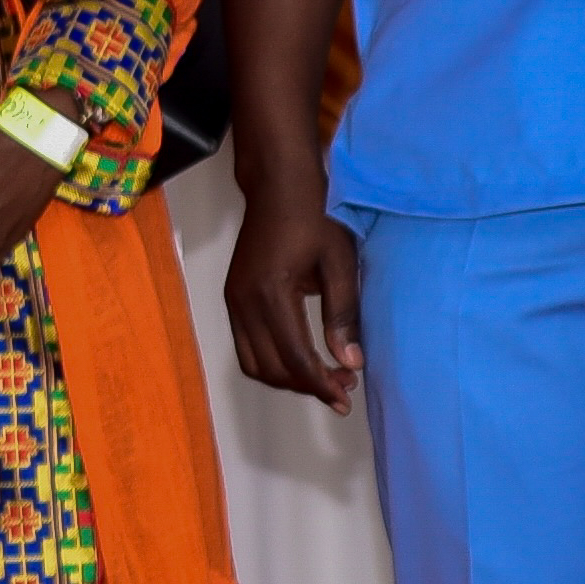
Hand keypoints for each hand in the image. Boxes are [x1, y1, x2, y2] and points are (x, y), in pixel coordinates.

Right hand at [223, 171, 363, 412]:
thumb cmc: (316, 217)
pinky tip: (302, 358)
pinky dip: (273, 362)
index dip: (321, 383)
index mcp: (271, 293)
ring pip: (253, 363)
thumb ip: (343, 314)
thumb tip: (350, 362)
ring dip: (288, 378)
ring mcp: (233, 301)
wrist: (278, 186)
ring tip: (324, 378)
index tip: (347, 397)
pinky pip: (247, 346)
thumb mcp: (340, 263)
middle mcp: (243, 302)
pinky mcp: (233, 298)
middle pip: (270, 367)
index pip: (294, 356)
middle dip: (306, 386)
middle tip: (343, 387)